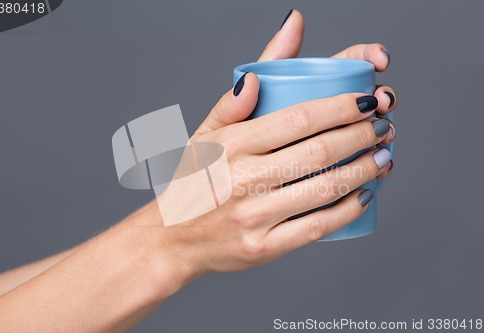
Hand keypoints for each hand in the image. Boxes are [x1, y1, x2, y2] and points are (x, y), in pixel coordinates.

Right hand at [142, 10, 396, 275]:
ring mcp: (254, 215)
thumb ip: (236, 97)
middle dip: (363, 135)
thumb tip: (260, 68)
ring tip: (384, 156)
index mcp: (232, 144)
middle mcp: (243, 178)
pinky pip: (316, 227)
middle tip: (384, 126)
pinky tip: (365, 194)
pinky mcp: (264, 247)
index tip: (366, 100)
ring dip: (365, 169)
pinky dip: (348, 209)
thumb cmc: (194, 180)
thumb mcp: (206, 133)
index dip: (342, 106)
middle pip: (319, 151)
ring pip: (324, 188)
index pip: (299, 117)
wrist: (173, 237)